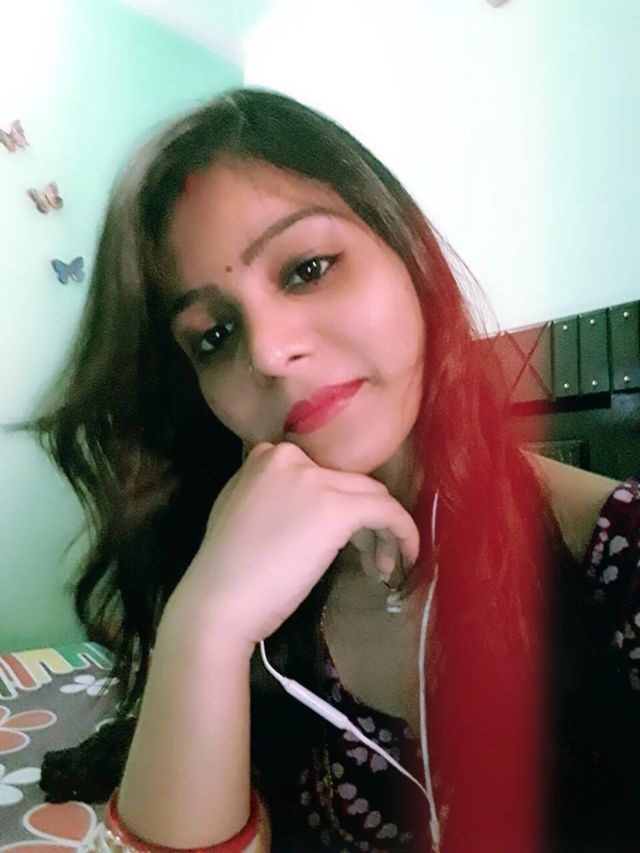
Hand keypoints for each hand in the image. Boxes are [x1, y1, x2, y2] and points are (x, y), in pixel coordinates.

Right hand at [167, 441, 419, 644]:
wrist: (218, 600)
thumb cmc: (227, 570)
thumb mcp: (242, 510)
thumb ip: (275, 495)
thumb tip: (311, 508)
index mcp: (266, 456)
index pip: (322, 474)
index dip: (339, 506)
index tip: (344, 538)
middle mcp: (291, 457)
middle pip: (350, 484)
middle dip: (364, 521)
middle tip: (369, 559)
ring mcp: (315, 480)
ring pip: (372, 496)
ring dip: (382, 531)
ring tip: (379, 567)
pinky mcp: (337, 508)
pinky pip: (387, 512)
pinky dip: (403, 532)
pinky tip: (404, 557)